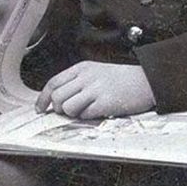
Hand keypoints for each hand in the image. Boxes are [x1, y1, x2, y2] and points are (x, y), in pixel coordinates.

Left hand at [35, 61, 156, 118]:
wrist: (146, 80)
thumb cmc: (121, 78)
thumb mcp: (96, 72)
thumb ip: (77, 82)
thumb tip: (57, 101)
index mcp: (83, 68)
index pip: (54, 82)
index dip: (43, 98)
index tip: (40, 108)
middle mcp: (86, 77)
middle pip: (57, 97)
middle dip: (58, 109)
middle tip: (68, 111)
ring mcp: (95, 89)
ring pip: (67, 107)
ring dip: (73, 114)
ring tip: (87, 110)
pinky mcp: (105, 102)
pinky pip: (84, 115)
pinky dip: (88, 117)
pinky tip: (99, 111)